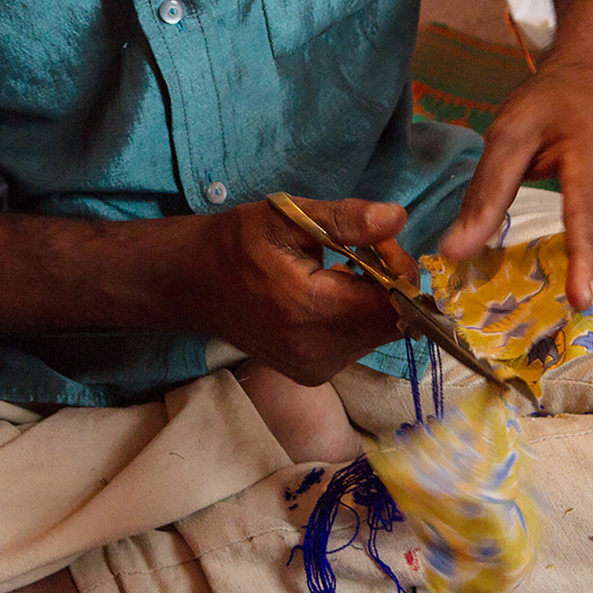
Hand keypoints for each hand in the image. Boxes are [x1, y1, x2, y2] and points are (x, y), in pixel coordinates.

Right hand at [202, 196, 417, 384]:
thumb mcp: (287, 217)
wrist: (192, 285)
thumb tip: (397, 218)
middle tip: (361, 250)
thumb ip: (346, 220)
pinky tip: (329, 293)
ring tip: (340, 270)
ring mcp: (316, 370)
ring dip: (373, 299)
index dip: (400, 272)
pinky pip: (357, 343)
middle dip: (389, 283)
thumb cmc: (237, 244)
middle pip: (391, 323)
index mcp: (312, 312)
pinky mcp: (314, 375)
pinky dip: (356, 316)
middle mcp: (319, 352)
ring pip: (377, 334)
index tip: (379, 241)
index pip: (395, 308)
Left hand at [439, 59, 592, 310]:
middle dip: (579, 296)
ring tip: (547, 329)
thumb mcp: (510, 133)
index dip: (585, 266)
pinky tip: (558, 295)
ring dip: (583, 290)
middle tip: (544, 342)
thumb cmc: (557, 100)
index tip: (580, 302)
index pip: (590, 224)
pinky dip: (588, 275)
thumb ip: (486, 194)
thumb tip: (452, 253)